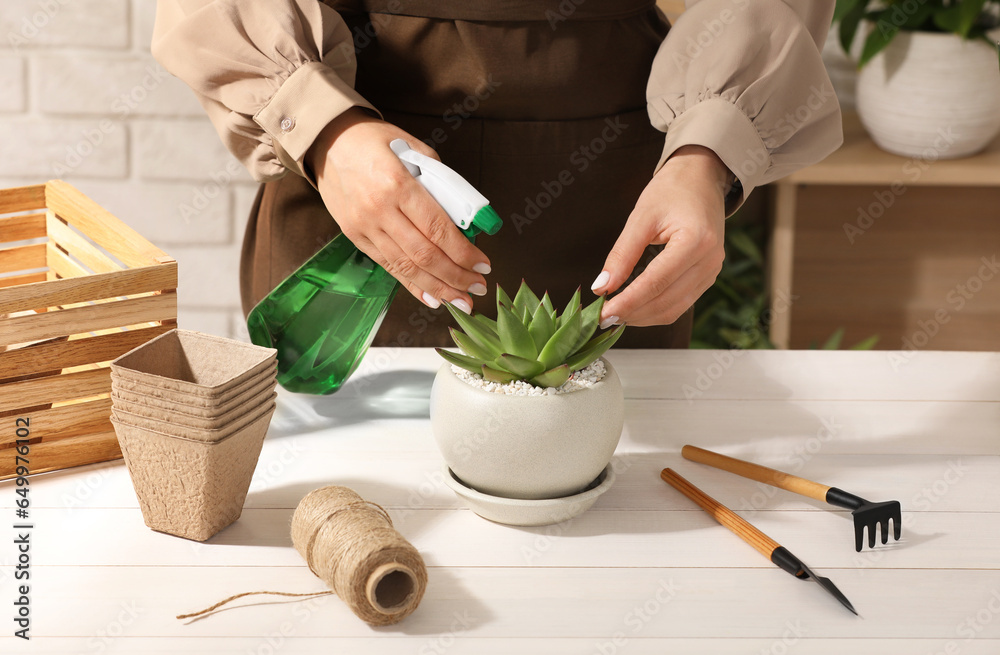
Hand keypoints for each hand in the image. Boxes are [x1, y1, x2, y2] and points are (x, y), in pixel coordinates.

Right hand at [306, 108, 490, 311]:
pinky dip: (412, 285)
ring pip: (406, 267)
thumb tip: (466, 216)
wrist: (328, 142)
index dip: (463, 253)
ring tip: (461, 300)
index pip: (437, 229)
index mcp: (398, 184)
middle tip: (478, 288)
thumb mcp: (413, 148)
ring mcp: (364, 226)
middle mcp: (379, 210)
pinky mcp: (355, 236)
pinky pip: (388, 267)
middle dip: (456, 276)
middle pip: (424, 255)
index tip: (483, 265)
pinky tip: (432, 298)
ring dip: (437, 288)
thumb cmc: (375, 141)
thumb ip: (440, 181)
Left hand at [590, 145, 728, 326]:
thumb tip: (601, 287)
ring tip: (614, 315)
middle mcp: (710, 261)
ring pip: (674, 309)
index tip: (601, 313)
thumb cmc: (671, 191)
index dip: (627, 302)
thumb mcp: (640, 218)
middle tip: (601, 317)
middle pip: (666, 301)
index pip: (656, 283)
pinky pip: (681, 303)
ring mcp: (712, 272)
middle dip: (632, 313)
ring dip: (642, 317)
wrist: (701, 179)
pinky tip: (634, 307)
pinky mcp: (708, 278)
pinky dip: (655, 310)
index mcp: (696, 241)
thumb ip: (622, 254)